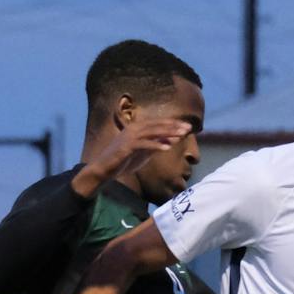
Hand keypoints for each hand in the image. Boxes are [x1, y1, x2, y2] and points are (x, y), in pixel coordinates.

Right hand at [77, 118, 191, 191]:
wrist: (105, 169)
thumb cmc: (124, 161)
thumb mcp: (144, 152)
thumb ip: (157, 145)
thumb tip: (174, 140)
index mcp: (138, 127)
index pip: (159, 123)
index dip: (174, 124)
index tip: (188, 127)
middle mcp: (134, 128)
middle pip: (157, 125)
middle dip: (174, 126)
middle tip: (188, 128)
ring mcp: (129, 137)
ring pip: (152, 132)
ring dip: (168, 133)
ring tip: (181, 135)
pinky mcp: (126, 147)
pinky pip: (144, 144)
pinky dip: (156, 145)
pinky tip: (167, 148)